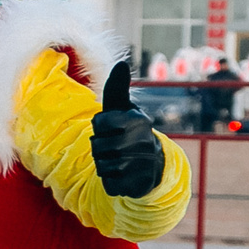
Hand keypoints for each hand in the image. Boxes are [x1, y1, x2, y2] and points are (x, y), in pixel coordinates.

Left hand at [90, 60, 165, 198]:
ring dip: (103, 165)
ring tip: (116, 160)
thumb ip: (117, 88)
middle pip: (98, 146)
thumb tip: (121, 63)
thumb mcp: (121, 108)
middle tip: (111, 145)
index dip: (98, 126)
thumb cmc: (128, 130)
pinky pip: (110, 185)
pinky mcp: (140, 185)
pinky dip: (110, 182)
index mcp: (138, 120)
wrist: (150, 164)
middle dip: (98, 147)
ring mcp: (144, 164)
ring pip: (102, 166)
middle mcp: (144, 141)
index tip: (109, 126)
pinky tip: (121, 175)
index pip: (99, 122)